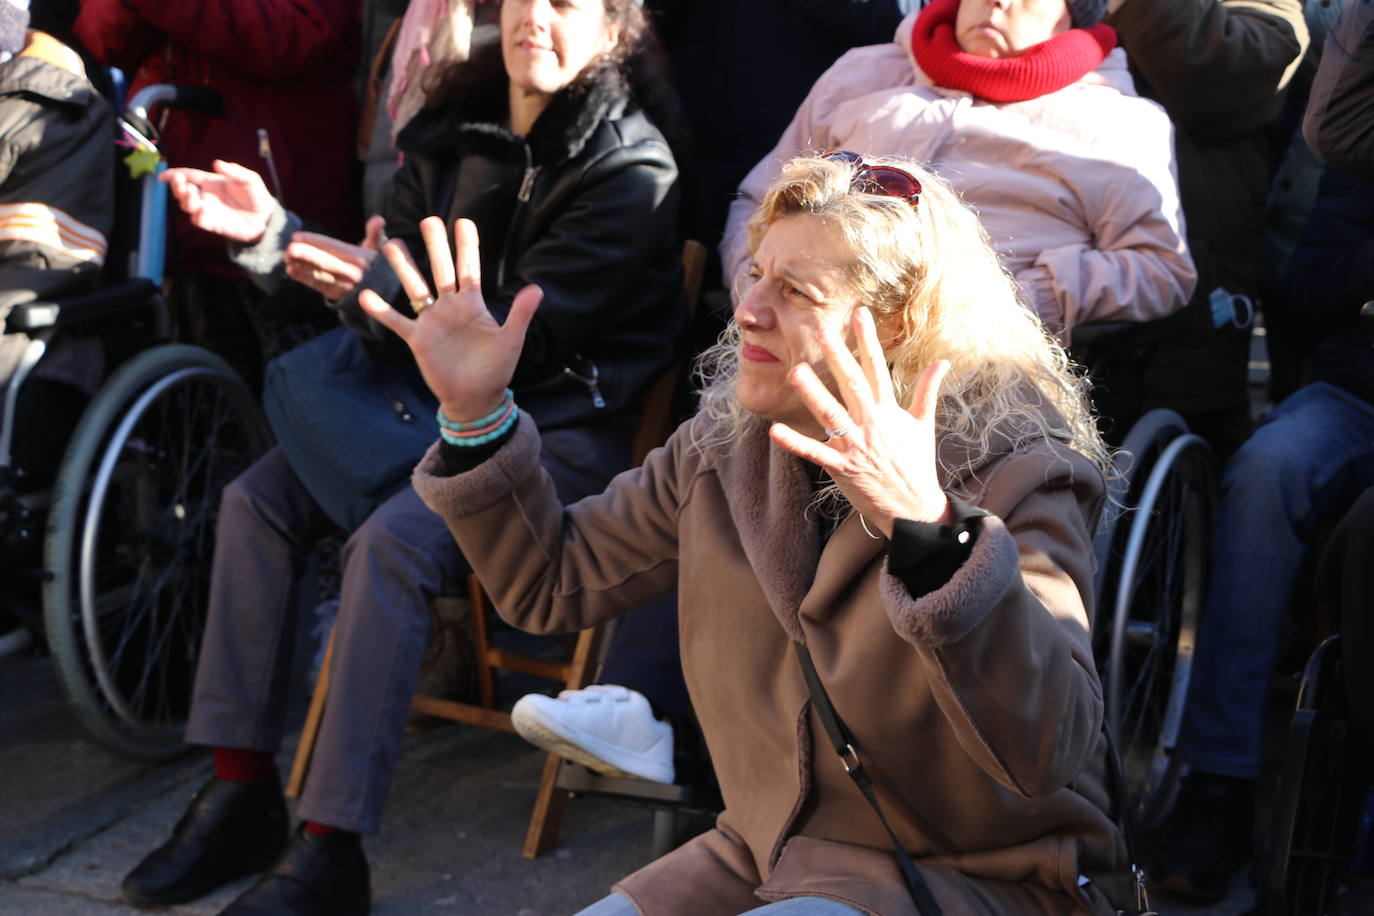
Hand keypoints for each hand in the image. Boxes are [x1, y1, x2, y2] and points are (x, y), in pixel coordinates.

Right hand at [160, 160, 275, 243]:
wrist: (267, 218)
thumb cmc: (256, 196)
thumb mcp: (250, 179)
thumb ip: (235, 171)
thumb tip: (216, 163)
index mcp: (211, 182)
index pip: (188, 176)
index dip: (174, 175)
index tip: (162, 176)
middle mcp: (206, 196)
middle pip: (184, 191)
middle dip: (178, 187)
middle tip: (181, 183)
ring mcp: (209, 211)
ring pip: (188, 206)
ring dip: (186, 200)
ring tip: (192, 194)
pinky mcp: (215, 225)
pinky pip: (200, 221)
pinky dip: (197, 216)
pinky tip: (201, 210)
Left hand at [284, 218, 384, 299]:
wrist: (383, 294)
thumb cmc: (377, 265)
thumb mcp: (379, 249)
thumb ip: (375, 233)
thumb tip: (379, 219)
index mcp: (360, 259)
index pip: (334, 247)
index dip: (315, 242)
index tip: (297, 236)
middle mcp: (352, 273)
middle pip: (326, 262)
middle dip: (307, 255)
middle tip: (289, 248)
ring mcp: (344, 286)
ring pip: (319, 274)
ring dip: (301, 266)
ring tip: (286, 257)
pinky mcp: (337, 296)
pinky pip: (318, 285)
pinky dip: (304, 278)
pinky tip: (291, 270)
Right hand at [358, 217, 541, 421]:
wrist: (476, 399)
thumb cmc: (496, 370)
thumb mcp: (511, 340)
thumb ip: (520, 314)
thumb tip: (537, 288)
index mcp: (473, 304)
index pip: (469, 268)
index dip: (467, 246)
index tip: (463, 221)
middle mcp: (450, 307)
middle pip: (441, 270)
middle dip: (435, 246)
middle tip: (428, 219)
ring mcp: (432, 321)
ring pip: (416, 288)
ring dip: (404, 268)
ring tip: (392, 244)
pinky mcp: (418, 339)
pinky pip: (397, 322)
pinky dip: (381, 310)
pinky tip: (365, 296)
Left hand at [769, 308, 951, 537]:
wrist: (914, 507)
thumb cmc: (916, 464)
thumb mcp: (924, 425)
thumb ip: (928, 391)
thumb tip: (943, 361)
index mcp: (890, 411)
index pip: (877, 369)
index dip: (868, 340)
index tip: (859, 314)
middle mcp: (873, 424)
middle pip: (852, 385)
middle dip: (838, 357)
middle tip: (823, 331)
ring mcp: (857, 446)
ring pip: (831, 414)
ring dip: (812, 394)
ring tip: (794, 372)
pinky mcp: (843, 468)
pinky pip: (815, 453)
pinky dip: (795, 443)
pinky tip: (774, 430)